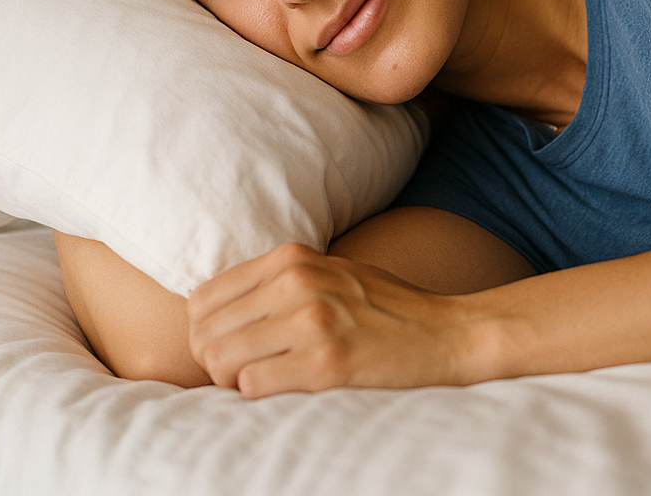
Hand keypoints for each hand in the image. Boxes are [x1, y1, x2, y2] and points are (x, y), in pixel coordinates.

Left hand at [186, 242, 485, 396]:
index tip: (232, 346)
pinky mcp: (326, 363)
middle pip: (206, 333)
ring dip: (235, 380)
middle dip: (215, 361)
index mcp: (293, 258)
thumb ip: (278, 282)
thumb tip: (215, 313)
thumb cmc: (386, 308)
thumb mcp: (330, 272)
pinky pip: (253, 385)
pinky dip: (261, 393)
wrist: (447, 333)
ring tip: (266, 379)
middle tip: (245, 371)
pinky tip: (289, 386)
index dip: (207, 331)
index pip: (203, 298)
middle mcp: (297, 283)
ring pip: (222, 360)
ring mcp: (312, 322)